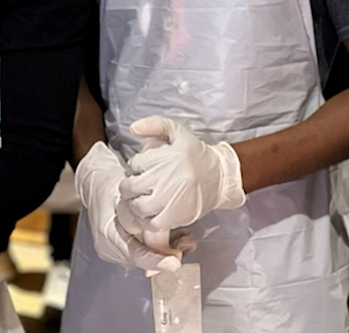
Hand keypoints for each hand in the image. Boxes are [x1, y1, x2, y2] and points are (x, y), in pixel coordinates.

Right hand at [75, 142, 185, 272]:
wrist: (94, 184)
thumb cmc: (112, 184)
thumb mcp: (128, 193)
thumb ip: (143, 213)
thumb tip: (165, 229)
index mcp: (107, 231)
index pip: (134, 253)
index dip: (156, 260)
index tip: (174, 263)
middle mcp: (106, 247)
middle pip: (139, 259)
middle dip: (163, 255)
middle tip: (187, 244)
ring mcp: (108, 251)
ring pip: (140, 259)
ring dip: (160, 253)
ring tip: (181, 240)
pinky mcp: (114, 251)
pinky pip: (136, 254)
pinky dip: (152, 250)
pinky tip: (167, 239)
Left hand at [118, 116, 244, 233]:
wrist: (220, 177)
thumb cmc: (195, 154)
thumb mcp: (178, 132)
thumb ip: (155, 124)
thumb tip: (132, 128)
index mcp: (167, 157)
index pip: (135, 164)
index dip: (135, 166)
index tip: (141, 168)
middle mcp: (167, 178)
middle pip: (131, 187)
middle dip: (128, 186)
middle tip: (134, 186)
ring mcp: (171, 199)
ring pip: (138, 207)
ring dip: (133, 204)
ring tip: (139, 199)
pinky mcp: (176, 216)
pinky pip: (151, 223)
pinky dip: (145, 220)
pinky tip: (148, 213)